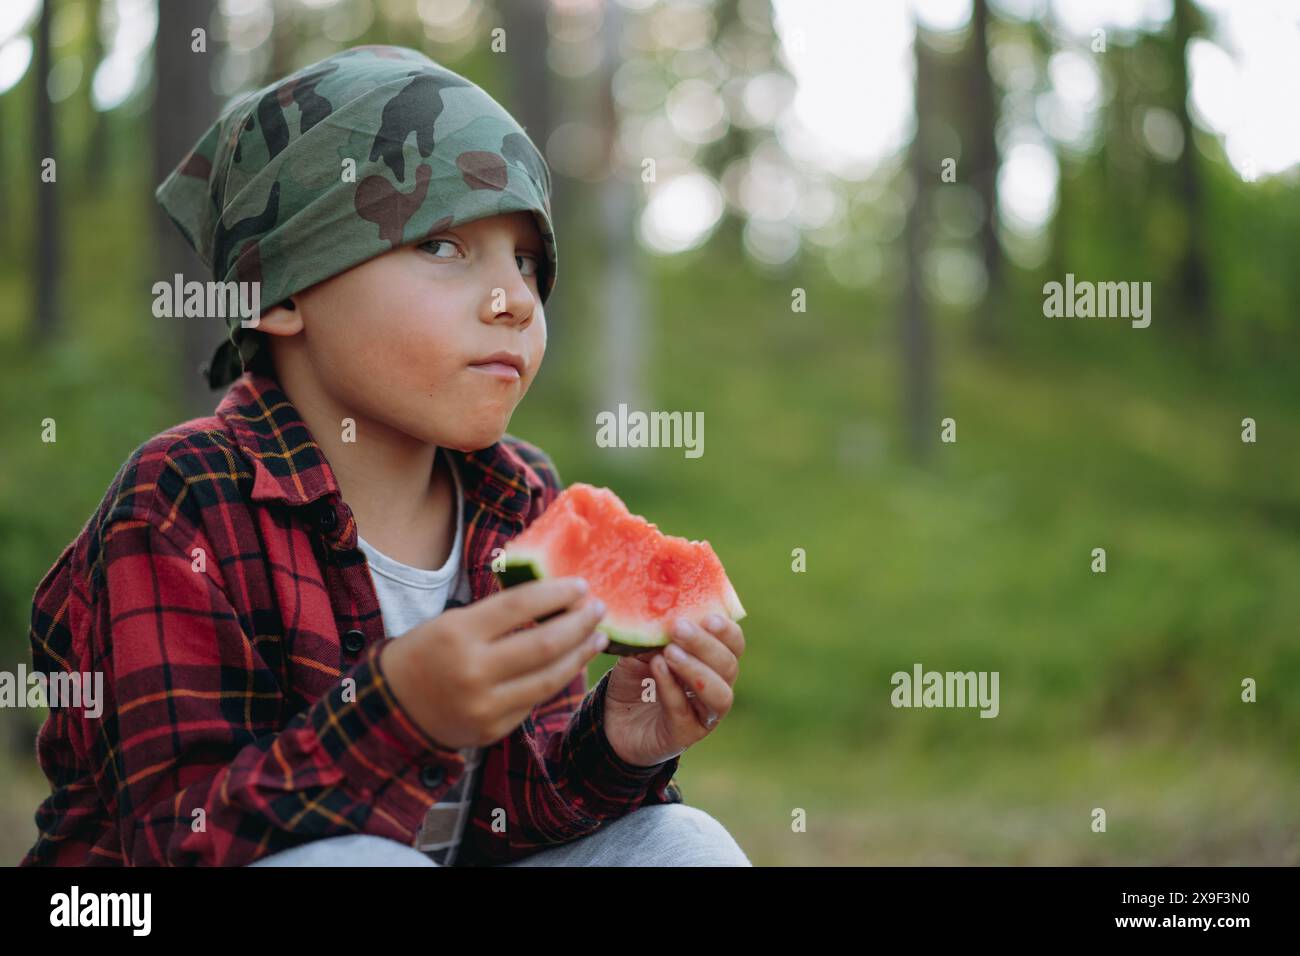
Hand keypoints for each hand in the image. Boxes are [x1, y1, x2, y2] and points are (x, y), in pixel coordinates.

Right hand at [382, 577, 608, 748]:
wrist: (392, 709)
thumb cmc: (425, 654)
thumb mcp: (451, 623)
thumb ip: (497, 615)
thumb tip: (553, 597)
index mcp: (457, 634)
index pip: (519, 605)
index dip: (556, 593)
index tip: (581, 585)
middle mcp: (473, 671)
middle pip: (544, 643)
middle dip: (579, 623)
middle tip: (598, 608)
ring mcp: (485, 705)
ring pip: (549, 677)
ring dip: (580, 654)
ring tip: (597, 636)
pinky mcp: (493, 729)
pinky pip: (535, 700)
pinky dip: (557, 679)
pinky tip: (571, 663)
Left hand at [601, 613, 743, 767]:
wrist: (614, 720)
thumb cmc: (636, 678)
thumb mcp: (642, 649)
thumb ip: (656, 635)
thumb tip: (662, 614)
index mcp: (713, 661)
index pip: (734, 644)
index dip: (727, 631)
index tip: (708, 617)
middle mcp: (717, 687)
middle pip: (729, 665)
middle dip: (706, 645)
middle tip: (680, 628)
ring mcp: (705, 714)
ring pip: (719, 694)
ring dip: (696, 670)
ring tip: (670, 653)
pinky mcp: (685, 734)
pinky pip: (684, 712)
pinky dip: (671, 688)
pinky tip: (657, 668)